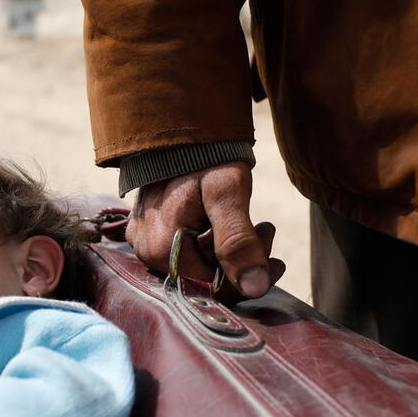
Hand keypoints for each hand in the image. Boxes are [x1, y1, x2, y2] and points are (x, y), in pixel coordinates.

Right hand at [128, 161, 284, 297]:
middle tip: (266, 230)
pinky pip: (187, 252)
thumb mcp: (227, 193)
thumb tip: (254, 288)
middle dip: (243, 260)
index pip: (212, 288)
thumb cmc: (203, 156)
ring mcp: (144, 242)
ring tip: (256, 224)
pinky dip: (214, 243)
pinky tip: (229, 224)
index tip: (273, 253)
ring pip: (198, 266)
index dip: (247, 276)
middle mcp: (146, 252)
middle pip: (205, 278)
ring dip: (232, 251)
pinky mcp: (148, 232)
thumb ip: (239, 242)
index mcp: (161, 249)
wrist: (178, 127)